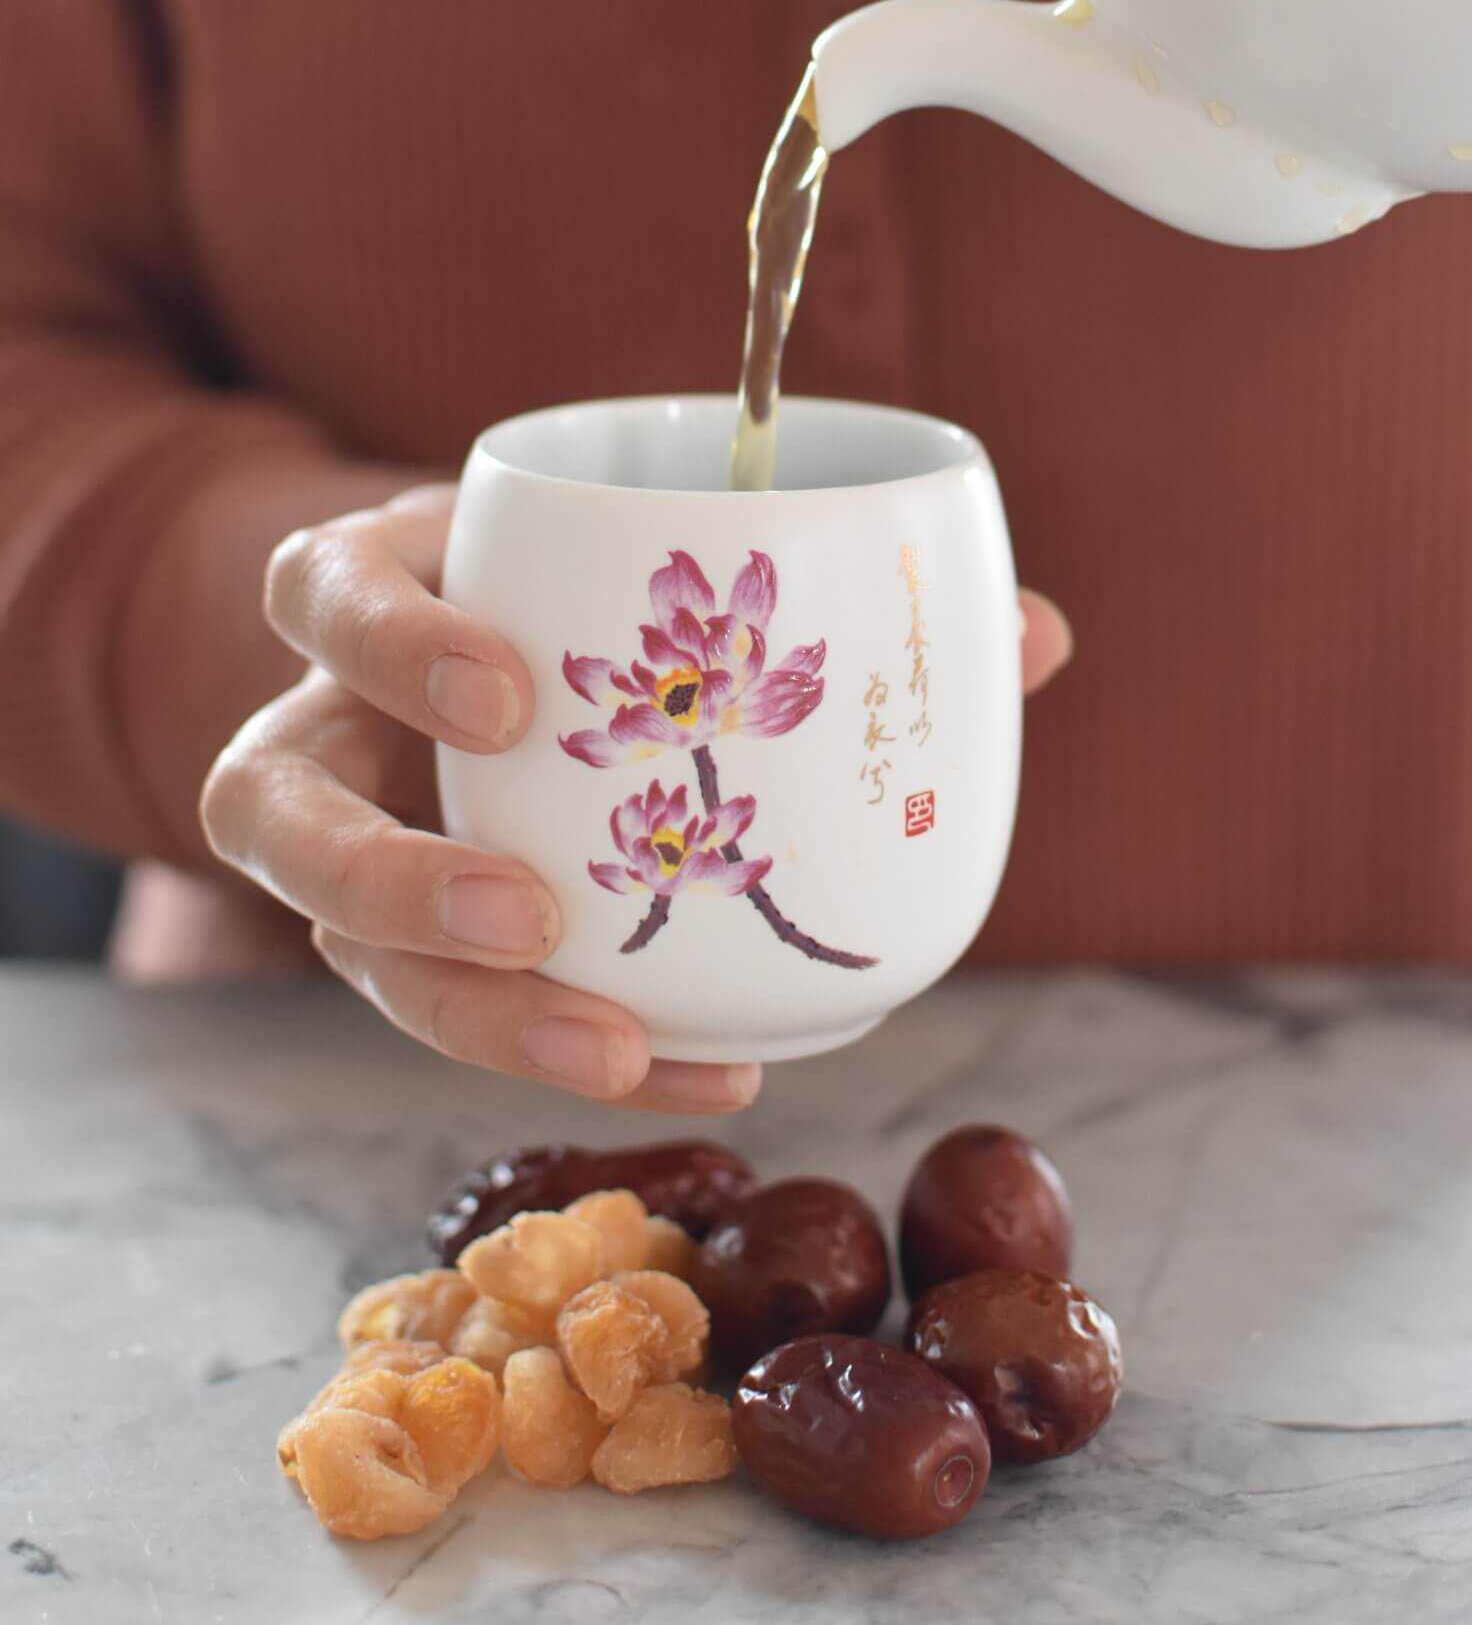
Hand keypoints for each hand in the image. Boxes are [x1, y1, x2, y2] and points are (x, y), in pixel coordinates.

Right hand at [202, 485, 1072, 1110]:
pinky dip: (568, 1050)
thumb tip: (1032, 634)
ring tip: (612, 1042)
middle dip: (389, 871)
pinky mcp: (393, 944)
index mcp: (378, 592)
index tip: (509, 697)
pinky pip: (447, 1018)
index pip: (319, 590)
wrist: (482, 662)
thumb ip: (830, 590)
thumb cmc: (589, 602)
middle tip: (532, 909)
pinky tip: (706, 1074)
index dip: (388, 641)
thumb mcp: (659, 566)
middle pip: (270, 805)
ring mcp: (345, 843)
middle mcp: (325, 726)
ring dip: (461, 1006)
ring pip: (330, 942)